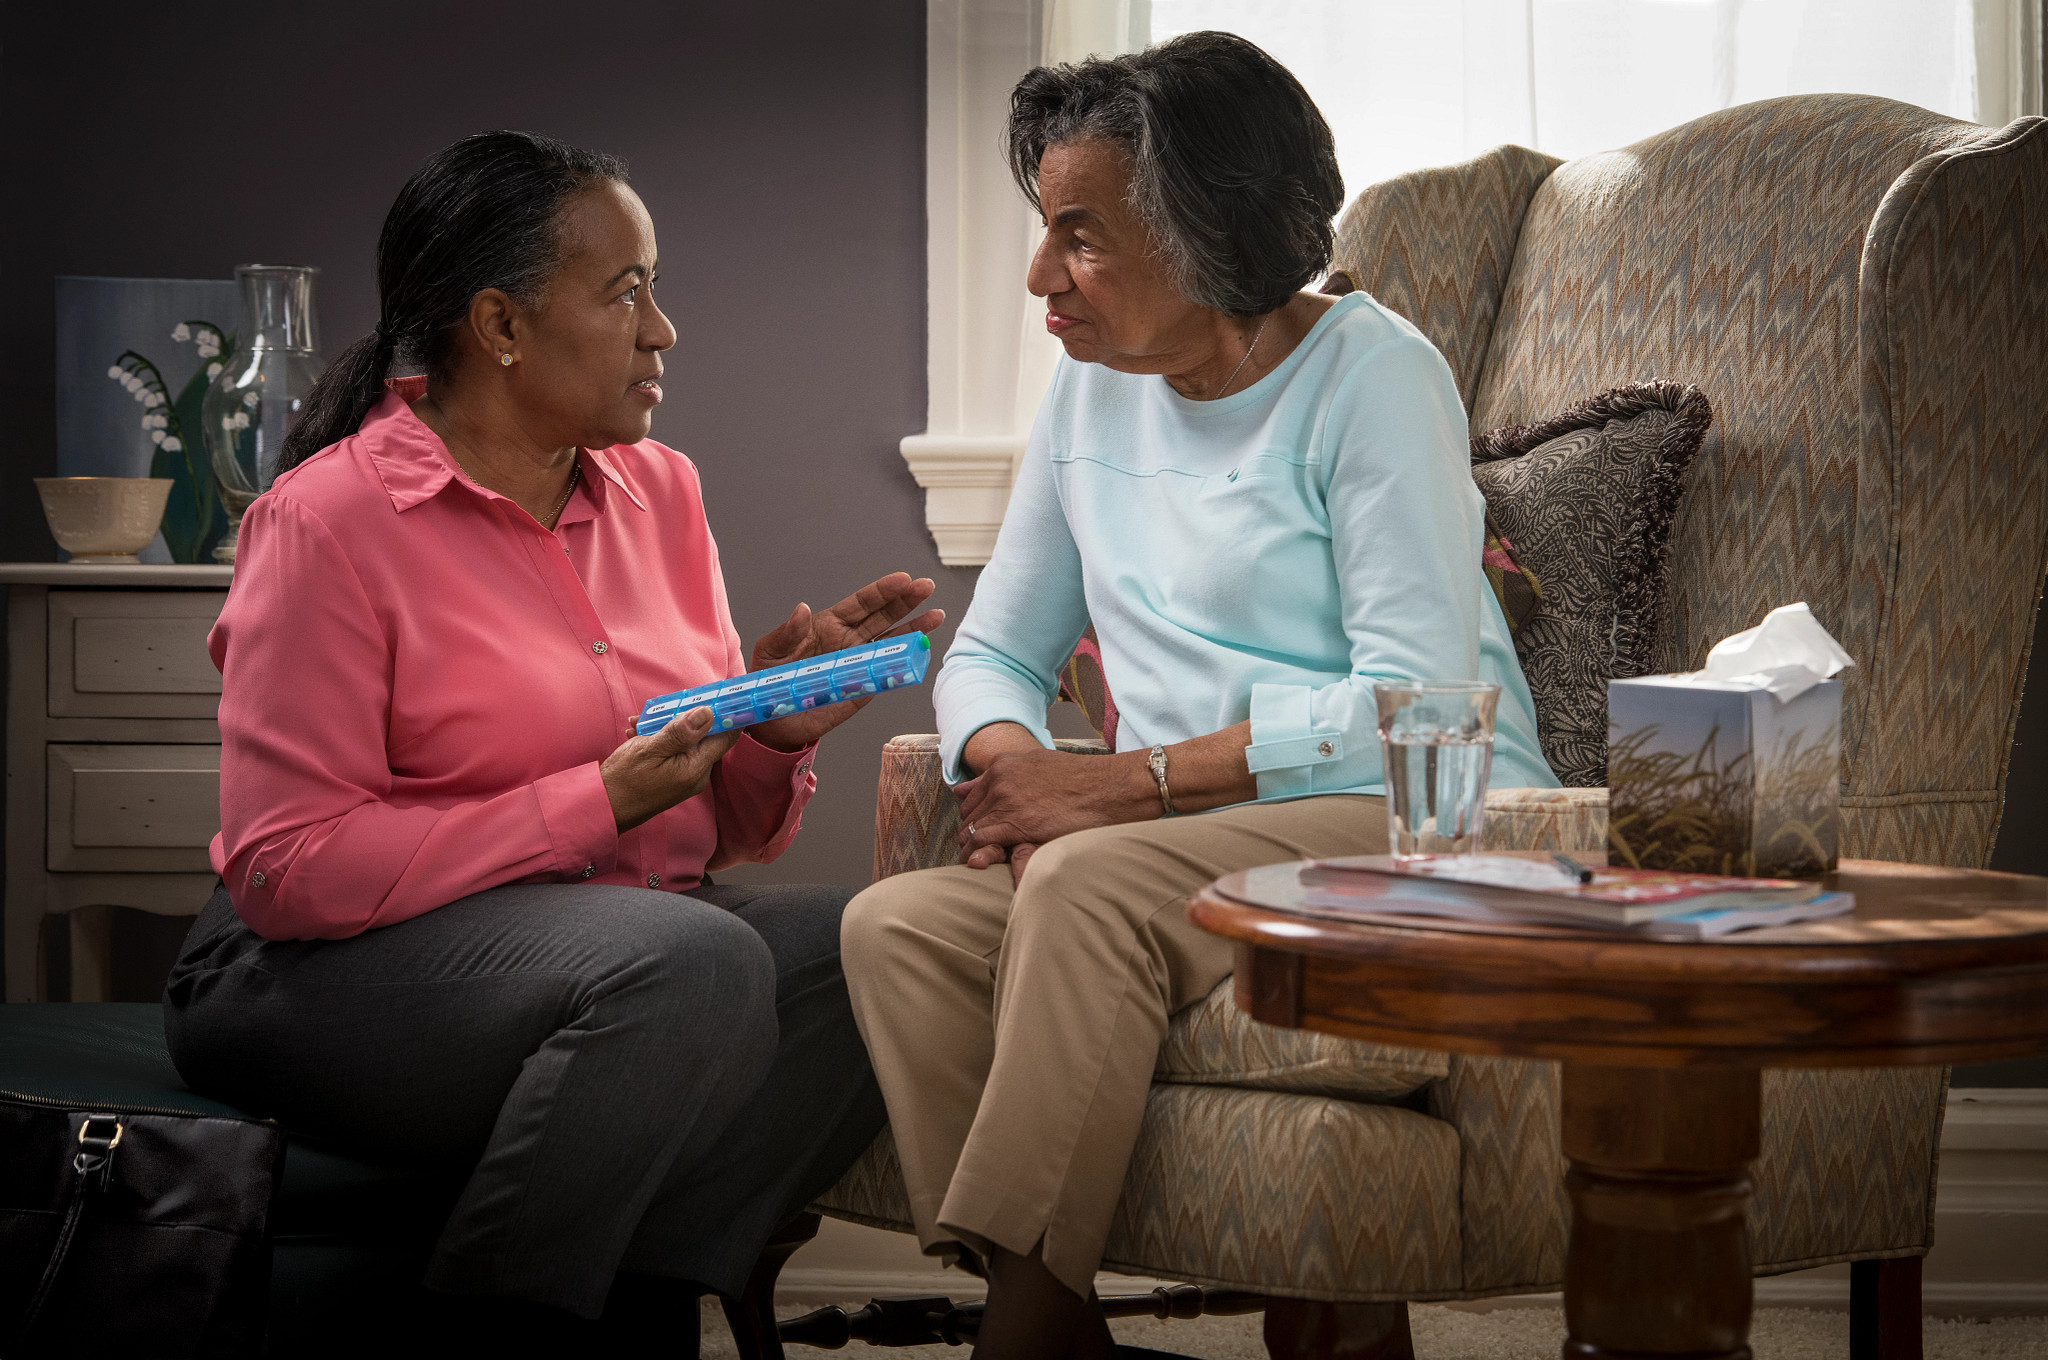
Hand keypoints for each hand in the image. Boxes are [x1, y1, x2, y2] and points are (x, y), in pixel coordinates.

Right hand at [600, 706, 741, 831]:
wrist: (603, 806)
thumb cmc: (623, 780)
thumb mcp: (650, 749)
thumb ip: (680, 732)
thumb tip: (708, 713)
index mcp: (696, 768)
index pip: (726, 737)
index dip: (725, 714)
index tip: (716, 694)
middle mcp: (697, 774)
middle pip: (705, 736)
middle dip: (686, 717)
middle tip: (662, 708)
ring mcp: (687, 777)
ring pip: (687, 741)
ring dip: (667, 727)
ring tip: (641, 722)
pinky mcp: (676, 777)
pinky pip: (676, 751)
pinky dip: (661, 739)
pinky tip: (639, 734)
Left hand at [748, 572, 944, 751]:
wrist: (773, 720)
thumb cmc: (769, 680)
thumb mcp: (770, 651)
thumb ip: (787, 632)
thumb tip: (802, 609)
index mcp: (828, 625)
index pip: (860, 604)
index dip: (882, 591)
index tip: (903, 579)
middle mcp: (849, 641)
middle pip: (883, 617)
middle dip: (906, 601)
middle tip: (926, 587)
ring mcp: (859, 665)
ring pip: (892, 642)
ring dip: (914, 629)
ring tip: (936, 616)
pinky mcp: (864, 689)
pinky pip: (888, 675)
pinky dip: (905, 665)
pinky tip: (922, 653)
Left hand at [954, 747, 1154, 866]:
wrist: (1111, 788)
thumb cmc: (1083, 781)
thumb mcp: (1037, 766)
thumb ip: (1003, 776)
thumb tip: (964, 788)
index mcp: (1004, 764)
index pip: (971, 796)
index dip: (974, 817)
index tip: (979, 831)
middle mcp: (1000, 779)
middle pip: (968, 814)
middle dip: (971, 834)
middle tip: (976, 851)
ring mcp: (1006, 800)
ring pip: (971, 829)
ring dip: (972, 847)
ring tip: (978, 861)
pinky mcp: (1016, 822)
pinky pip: (981, 841)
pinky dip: (978, 855)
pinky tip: (982, 864)